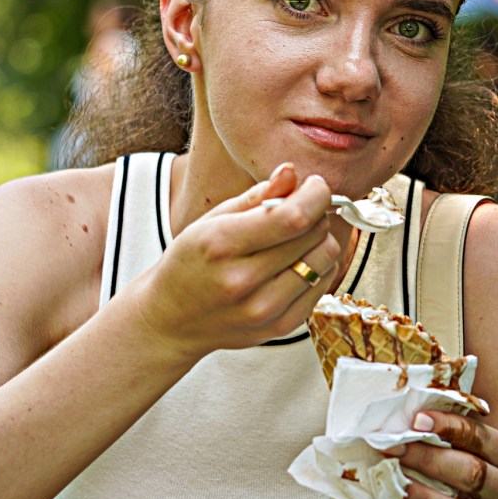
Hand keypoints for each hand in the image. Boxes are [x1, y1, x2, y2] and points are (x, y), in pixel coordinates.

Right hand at [128, 163, 343, 358]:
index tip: (315, 185)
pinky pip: (323, 284)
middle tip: (302, 209)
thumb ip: (256, 196)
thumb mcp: (212, 220)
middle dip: (316, 213)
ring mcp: (263, 309)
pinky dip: (318, 266)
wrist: (172, 320)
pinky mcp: (280, 327)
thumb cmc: (191, 262)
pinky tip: (296, 262)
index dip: (315, 195)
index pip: (292, 217)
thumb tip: (292, 172)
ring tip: (298, 237)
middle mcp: (242, 280)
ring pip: (325, 259)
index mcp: (220, 244)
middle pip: (313, 235)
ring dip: (320, 240)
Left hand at [384, 410, 497, 498]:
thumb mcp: (474, 459)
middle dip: (428, 459)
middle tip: (393, 450)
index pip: (482, 438)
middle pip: (473, 473)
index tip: (414, 420)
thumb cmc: (473, 489)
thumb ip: (451, 440)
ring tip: (394, 489)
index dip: (448, 427)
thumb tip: (404, 417)